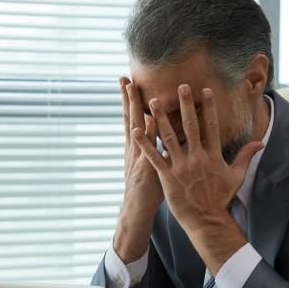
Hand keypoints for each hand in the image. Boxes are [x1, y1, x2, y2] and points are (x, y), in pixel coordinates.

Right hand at [113, 77, 163, 261]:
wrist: (136, 210)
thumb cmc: (148, 188)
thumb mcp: (150, 163)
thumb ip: (156, 145)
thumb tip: (164, 128)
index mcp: (136, 146)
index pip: (134, 118)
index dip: (131, 101)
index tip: (129, 81)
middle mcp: (133, 148)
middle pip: (130, 117)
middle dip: (127, 97)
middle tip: (124, 77)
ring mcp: (137, 156)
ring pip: (134, 127)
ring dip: (133, 107)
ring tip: (131, 89)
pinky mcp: (144, 167)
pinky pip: (146, 148)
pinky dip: (144, 136)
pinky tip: (145, 121)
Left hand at [133, 84, 262, 272]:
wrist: (207, 220)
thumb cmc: (221, 198)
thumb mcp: (236, 176)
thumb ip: (246, 156)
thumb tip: (261, 143)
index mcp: (213, 156)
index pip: (211, 126)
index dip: (208, 107)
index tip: (205, 90)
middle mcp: (197, 158)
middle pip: (190, 126)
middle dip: (185, 105)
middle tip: (180, 86)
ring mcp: (181, 167)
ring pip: (169, 138)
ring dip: (160, 118)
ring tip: (152, 101)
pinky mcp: (168, 177)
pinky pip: (154, 157)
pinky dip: (144, 144)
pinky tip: (135, 130)